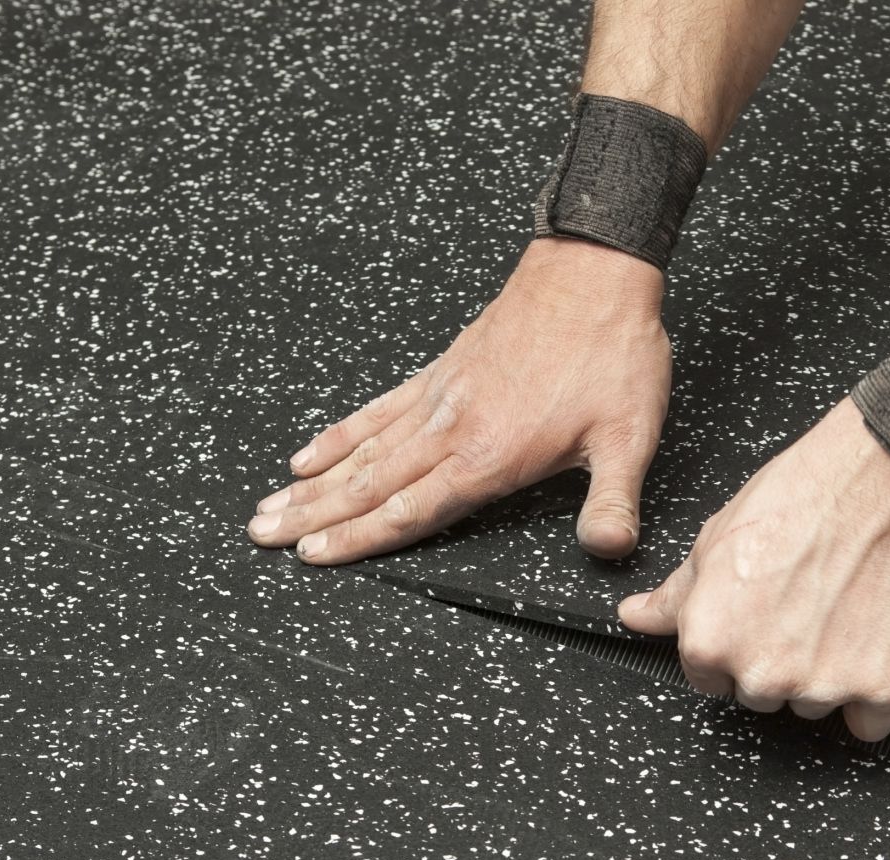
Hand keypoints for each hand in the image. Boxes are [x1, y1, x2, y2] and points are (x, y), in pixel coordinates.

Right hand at [248, 238, 670, 562]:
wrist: (592, 273)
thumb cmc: (611, 352)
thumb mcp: (629, 437)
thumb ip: (613, 500)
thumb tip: (609, 548)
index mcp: (488, 454)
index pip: (410, 511)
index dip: (360, 539)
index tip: (313, 556)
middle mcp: (451, 428)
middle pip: (369, 483)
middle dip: (313, 515)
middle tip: (261, 534)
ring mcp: (440, 397)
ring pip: (363, 450)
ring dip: (313, 483)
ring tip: (268, 504)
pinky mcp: (441, 371)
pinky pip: (378, 410)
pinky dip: (340, 433)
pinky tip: (312, 452)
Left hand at [618, 398, 889, 740]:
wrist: (889, 476)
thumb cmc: (806, 494)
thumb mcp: (719, 537)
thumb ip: (676, 595)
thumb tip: (637, 618)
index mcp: (711, 640)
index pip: (709, 678)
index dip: (735, 643)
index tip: (761, 615)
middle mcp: (762, 673)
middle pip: (763, 695)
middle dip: (780, 660)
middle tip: (807, 603)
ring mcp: (824, 686)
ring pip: (815, 705)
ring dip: (828, 674)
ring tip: (845, 610)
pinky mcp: (884, 687)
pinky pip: (869, 724)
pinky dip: (875, 692)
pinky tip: (875, 642)